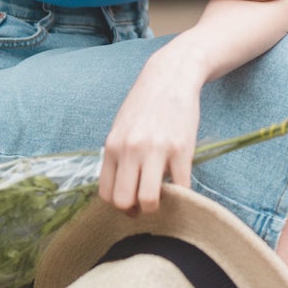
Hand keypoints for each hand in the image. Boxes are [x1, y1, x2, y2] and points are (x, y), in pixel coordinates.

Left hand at [98, 46, 203, 216]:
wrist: (171, 77)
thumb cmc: (145, 103)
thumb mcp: (121, 127)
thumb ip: (118, 155)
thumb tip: (120, 187)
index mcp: (113, 146)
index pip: (106, 193)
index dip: (119, 205)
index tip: (130, 204)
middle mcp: (131, 150)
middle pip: (124, 201)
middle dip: (135, 211)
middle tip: (146, 205)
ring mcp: (156, 151)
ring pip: (149, 200)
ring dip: (157, 206)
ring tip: (164, 197)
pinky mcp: (181, 150)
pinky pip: (180, 187)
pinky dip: (181, 194)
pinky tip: (181, 186)